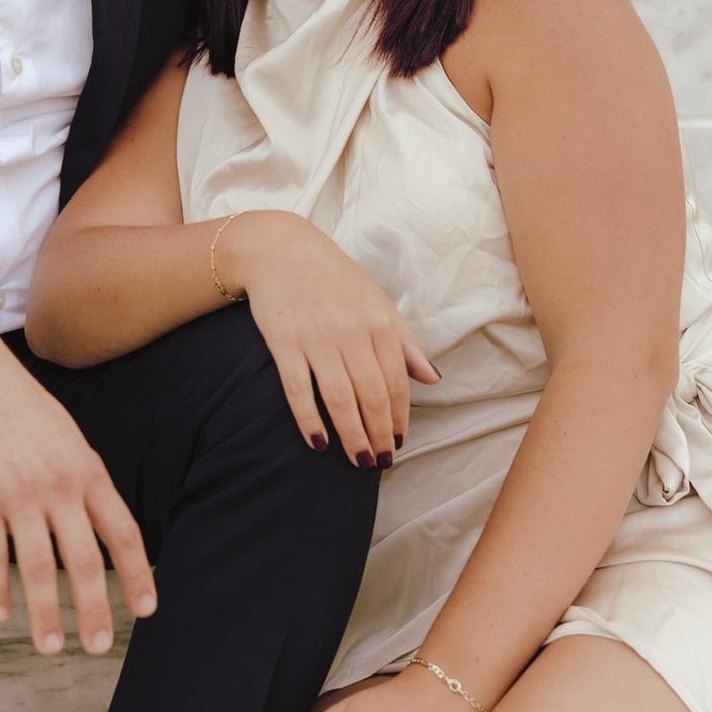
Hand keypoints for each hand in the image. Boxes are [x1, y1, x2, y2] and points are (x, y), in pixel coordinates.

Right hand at [0, 311, 156, 656]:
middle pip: (85, 559)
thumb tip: (100, 525)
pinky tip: (0, 613)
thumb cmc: (17, 406)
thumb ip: (81, 479)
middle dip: (95, 609)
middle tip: (98, 647)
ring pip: (39, 566)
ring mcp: (16, 492)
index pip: (122, 530)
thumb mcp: (64, 435)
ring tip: (51, 646)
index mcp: (85, 468)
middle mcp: (57, 484)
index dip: (138, 573)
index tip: (146, 608)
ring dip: (46, 613)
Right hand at [221, 211, 439, 465]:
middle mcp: (351, 331)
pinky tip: (318, 443)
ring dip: (352, 436)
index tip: (398, 443)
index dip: (400, 418)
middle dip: (379, 436)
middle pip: (372, 397)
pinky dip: (309, 421)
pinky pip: (298, 391)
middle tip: (379, 463)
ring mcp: (316, 338)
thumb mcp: (375, 299)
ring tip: (358, 461)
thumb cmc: (332, 277)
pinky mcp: (284, 343)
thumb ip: (404, 341)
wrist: (279, 248)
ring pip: (340, 400)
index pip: (396, 382)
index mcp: (378, 321)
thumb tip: (432, 378)